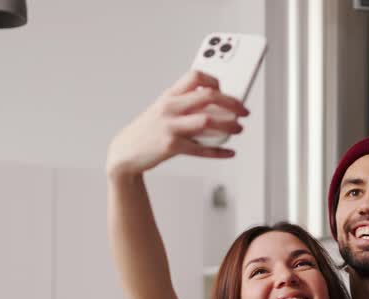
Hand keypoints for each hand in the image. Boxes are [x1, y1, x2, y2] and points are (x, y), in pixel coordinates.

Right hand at [105, 70, 249, 177]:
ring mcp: (170, 126)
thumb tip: (216, 106)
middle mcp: (170, 107)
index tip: (227, 90)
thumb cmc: (147, 131)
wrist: (124, 153)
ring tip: (238, 129)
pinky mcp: (171, 146)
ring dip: (229, 125)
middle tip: (243, 110)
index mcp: (169, 96)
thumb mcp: (161, 110)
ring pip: (208, 121)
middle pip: (209, 96)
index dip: (215, 81)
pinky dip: (219, 152)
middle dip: (232, 102)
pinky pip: (201, 149)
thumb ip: (184, 105)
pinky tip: (229, 152)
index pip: (196, 76)